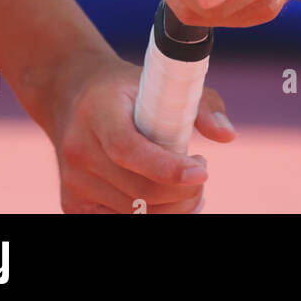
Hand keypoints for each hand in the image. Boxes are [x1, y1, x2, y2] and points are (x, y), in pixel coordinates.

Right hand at [48, 48, 234, 213]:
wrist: (74, 97)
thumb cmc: (129, 90)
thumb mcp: (163, 80)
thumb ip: (201, 103)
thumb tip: (227, 135)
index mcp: (98, 111)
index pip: (128, 150)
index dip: (167, 168)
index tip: (202, 171)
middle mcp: (79, 149)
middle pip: (137, 191)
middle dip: (182, 193)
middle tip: (200, 175)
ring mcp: (73, 181)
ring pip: (132, 213)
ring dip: (171, 207)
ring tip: (187, 186)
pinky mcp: (73, 204)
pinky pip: (120, 220)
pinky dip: (151, 216)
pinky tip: (169, 201)